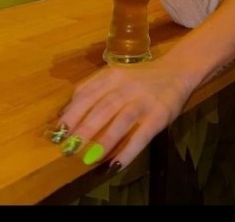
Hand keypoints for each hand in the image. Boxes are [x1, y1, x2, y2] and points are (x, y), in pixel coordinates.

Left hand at [56, 58, 192, 169]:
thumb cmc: (140, 78)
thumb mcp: (116, 75)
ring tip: (89, 158)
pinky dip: (129, 150)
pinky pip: (142, 135)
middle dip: (84, 129)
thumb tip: (66, 113)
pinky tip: (116, 164)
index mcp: (112, 76)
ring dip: (104, 141)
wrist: (176, 71)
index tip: (58, 132)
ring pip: (121, 121)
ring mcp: (143, 101)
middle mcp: (127, 87)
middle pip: (102, 108)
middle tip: (69, 148)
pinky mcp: (158, 116)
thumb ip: (94, 89)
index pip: (88, 94)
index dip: (72, 114)